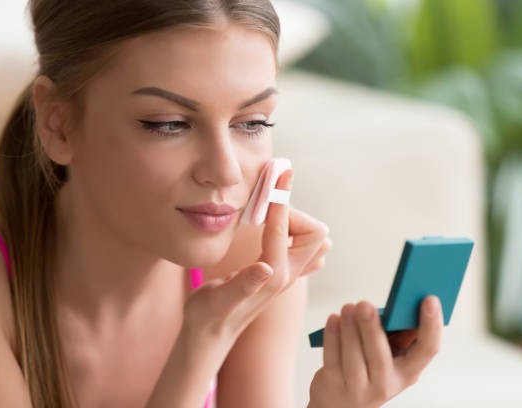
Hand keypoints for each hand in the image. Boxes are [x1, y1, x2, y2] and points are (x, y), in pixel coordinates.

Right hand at [180, 168, 328, 348]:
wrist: (209, 336)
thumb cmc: (207, 317)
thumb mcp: (217, 301)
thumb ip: (243, 285)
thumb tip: (265, 267)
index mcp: (273, 276)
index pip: (284, 228)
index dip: (280, 198)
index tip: (279, 172)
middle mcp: (287, 275)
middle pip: (315, 232)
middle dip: (293, 211)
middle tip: (264, 200)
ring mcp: (286, 275)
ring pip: (311, 238)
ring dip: (292, 218)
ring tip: (264, 210)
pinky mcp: (279, 274)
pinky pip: (300, 246)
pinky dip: (290, 228)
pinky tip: (268, 224)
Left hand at [308, 296, 442, 407]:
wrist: (342, 403)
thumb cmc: (370, 368)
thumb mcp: (391, 355)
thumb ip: (396, 332)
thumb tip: (401, 298)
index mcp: (409, 372)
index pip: (428, 350)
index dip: (432, 325)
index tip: (430, 299)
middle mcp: (387, 384)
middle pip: (380, 357)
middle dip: (372, 329)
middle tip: (365, 304)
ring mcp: (360, 389)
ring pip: (354, 360)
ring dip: (349, 330)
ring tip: (348, 308)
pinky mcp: (335, 386)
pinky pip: (333, 360)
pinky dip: (332, 337)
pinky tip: (333, 319)